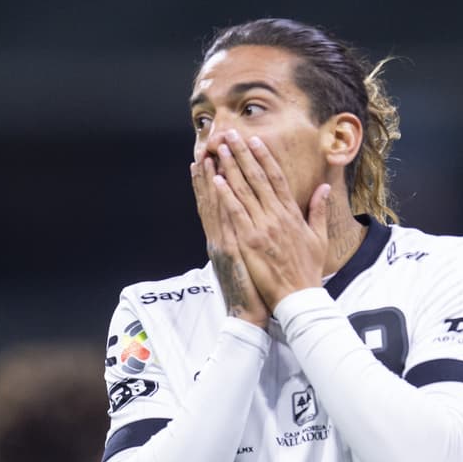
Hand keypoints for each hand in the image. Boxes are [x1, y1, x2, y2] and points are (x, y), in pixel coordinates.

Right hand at [191, 155, 269, 327]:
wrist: (250, 314)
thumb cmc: (257, 288)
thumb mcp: (251, 260)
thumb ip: (250, 238)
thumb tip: (254, 224)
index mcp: (229, 238)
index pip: (220, 204)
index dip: (214, 181)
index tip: (212, 159)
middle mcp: (221, 238)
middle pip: (213, 200)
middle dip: (210, 172)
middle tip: (207, 147)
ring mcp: (223, 243)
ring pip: (214, 205)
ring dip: (209, 180)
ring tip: (205, 156)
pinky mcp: (229, 251)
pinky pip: (223, 221)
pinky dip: (218, 201)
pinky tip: (216, 183)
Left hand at [212, 131, 330, 311]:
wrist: (299, 296)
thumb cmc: (308, 270)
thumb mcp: (318, 238)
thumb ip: (319, 211)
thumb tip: (324, 188)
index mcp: (292, 214)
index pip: (277, 178)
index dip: (264, 158)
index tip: (255, 141)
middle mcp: (277, 216)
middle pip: (257, 178)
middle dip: (243, 155)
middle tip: (230, 135)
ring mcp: (262, 227)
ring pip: (244, 191)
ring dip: (230, 168)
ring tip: (220, 150)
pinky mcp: (249, 241)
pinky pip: (235, 213)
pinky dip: (226, 195)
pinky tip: (216, 179)